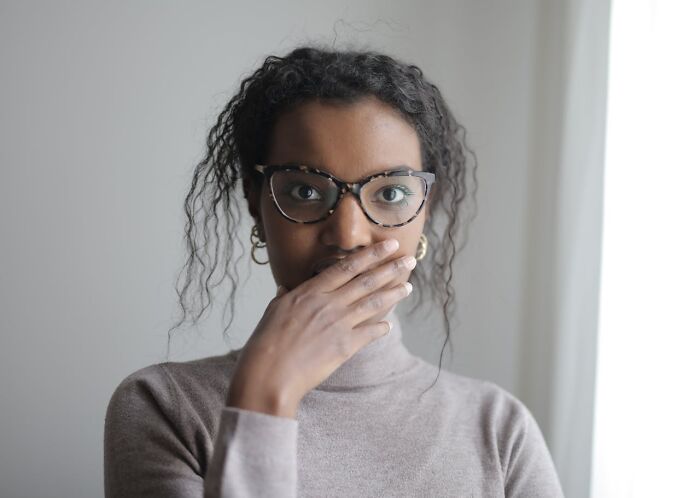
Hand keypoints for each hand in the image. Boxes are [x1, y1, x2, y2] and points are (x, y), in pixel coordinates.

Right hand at [225, 239, 415, 417]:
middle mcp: (328, 303)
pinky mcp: (345, 346)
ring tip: (408, 286)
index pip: (347, 267)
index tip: (388, 245)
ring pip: (373, 303)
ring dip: (393, 294)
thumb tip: (285, 288)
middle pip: (366, 281)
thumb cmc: (266, 344)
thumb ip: (284, 297)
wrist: (270, 374)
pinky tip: (389, 325)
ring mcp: (339, 323)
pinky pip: (370, 333)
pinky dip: (381, 328)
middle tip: (409, 259)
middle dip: (390, 268)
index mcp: (310, 291)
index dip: (370, 254)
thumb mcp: (272, 312)